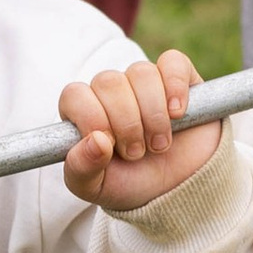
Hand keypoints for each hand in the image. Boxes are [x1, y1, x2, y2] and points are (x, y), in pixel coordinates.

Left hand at [59, 50, 221, 211]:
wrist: (177, 189)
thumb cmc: (129, 184)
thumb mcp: (96, 187)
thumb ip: (81, 168)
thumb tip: (95, 140)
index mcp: (84, 111)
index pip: (75, 95)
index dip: (92, 118)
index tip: (109, 145)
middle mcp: (111, 92)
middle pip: (108, 82)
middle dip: (126, 123)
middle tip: (136, 153)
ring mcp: (144, 82)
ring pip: (141, 73)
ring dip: (153, 114)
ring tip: (159, 145)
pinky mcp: (178, 78)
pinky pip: (173, 63)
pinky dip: (175, 87)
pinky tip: (177, 114)